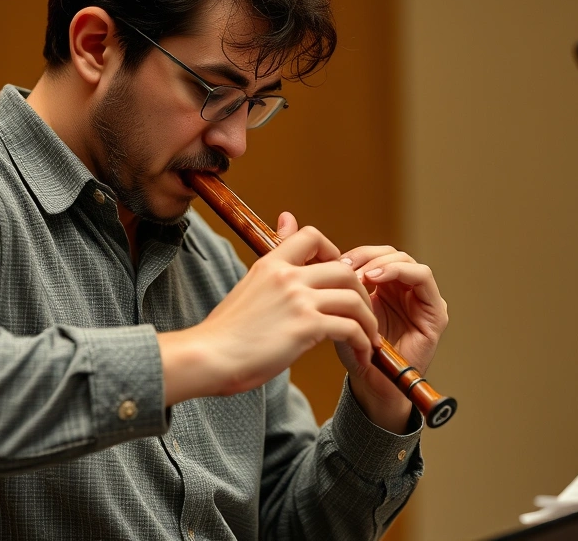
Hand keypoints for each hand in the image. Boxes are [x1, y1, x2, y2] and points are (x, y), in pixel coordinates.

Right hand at [158, 213, 380, 404]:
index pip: (311, 236)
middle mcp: (287, 276)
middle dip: (361, 292)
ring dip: (368, 321)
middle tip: (362, 314)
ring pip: (354, 299)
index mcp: (271, 264)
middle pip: (345, 270)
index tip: (338, 275)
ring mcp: (298, 300)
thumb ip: (273, 265)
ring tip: (369, 339)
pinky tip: (360, 355)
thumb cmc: (225, 331)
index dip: (333, 252)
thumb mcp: (248, 286)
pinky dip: (362, 342)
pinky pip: (350, 328)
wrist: (208, 356)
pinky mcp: (306, 327)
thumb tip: (285, 220)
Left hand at [275, 214, 448, 432]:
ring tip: (360, 275)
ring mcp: (420, 298)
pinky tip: (376, 279)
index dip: (350, 254)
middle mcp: (402, 289)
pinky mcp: (435, 311)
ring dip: (381, 262)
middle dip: (365, 257)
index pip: (369, 254)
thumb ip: (310, 264)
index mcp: (380, 286)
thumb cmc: (346, 349)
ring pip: (405, 260)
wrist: (369, 387)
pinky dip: (400, 272)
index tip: (328, 262)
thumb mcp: (325, 303)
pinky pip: (423, 278)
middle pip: (387, 252)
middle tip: (344, 267)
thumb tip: (285, 217)